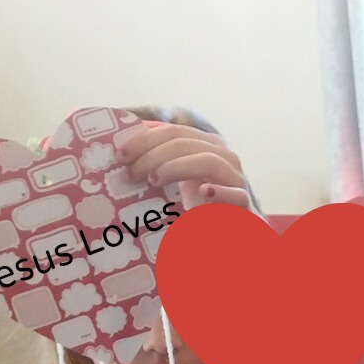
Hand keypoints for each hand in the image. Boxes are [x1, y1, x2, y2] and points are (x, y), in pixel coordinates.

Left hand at [115, 121, 253, 209]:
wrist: (234, 232)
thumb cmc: (202, 205)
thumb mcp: (178, 180)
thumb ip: (159, 162)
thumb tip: (121, 150)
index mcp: (206, 144)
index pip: (172, 131)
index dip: (144, 139)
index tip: (120, 154)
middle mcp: (223, 155)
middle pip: (184, 143)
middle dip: (152, 154)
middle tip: (130, 173)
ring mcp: (235, 178)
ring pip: (208, 161)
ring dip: (176, 167)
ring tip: (154, 180)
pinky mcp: (244, 202)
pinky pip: (235, 194)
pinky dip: (219, 192)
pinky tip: (204, 193)